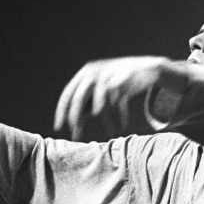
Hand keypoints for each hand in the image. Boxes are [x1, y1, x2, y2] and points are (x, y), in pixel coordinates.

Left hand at [54, 56, 169, 139]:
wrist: (144, 68)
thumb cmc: (117, 83)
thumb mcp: (99, 92)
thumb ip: (86, 105)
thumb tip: (73, 126)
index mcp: (84, 73)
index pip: (67, 93)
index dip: (61, 111)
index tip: (58, 127)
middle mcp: (94, 73)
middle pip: (79, 97)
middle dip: (76, 117)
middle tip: (76, 135)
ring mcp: (108, 76)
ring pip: (101, 103)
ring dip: (106, 121)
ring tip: (110, 132)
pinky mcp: (124, 82)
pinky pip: (119, 105)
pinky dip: (121, 116)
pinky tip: (122, 126)